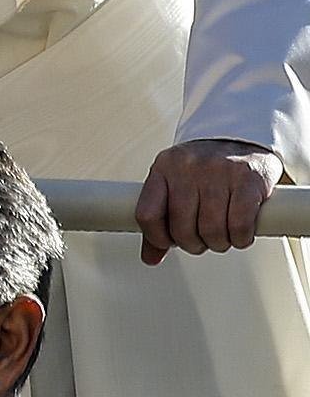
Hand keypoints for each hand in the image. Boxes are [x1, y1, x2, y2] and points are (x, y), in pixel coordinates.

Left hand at [137, 138, 280, 261]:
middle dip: (194, 244)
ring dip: (218, 243)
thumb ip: (161, 219)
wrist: (241, 138)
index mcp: (163, 168)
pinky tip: (240, 233)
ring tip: (222, 235)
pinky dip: (240, 239)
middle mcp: (187, 168)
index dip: (158, 238)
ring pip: (211, 230)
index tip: (170, 242)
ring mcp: (218, 172)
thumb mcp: (175, 184)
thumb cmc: (205, 168)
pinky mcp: (248, 180)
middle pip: (182, 228)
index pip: (147, 215)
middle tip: (203, 240)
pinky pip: (239, 226)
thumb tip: (150, 258)